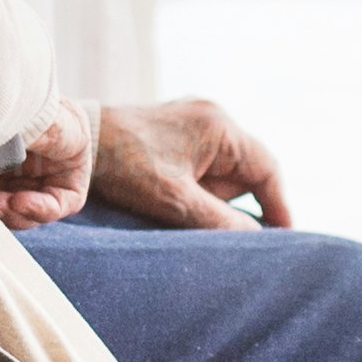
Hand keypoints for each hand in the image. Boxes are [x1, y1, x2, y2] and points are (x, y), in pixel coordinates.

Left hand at [0, 100, 96, 227]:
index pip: (68, 200)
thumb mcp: (51, 117)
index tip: (20, 202)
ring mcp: (20, 174)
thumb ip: (51, 136)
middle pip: (37, 209)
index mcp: (70, 160)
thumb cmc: (36, 95)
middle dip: (17, 211)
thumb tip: (31, 150)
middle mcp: (46, 171)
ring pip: (13, 207)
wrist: (0, 78)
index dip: (45, 209)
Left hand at [85, 95, 292, 230]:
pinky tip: (187, 210)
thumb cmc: (124, 165)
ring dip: (219, 201)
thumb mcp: (174, 200)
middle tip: (240, 242)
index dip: (279, 207)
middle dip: (244, 206)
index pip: (267, 170)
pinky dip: (203, 191)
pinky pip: (205, 167)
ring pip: (226, 173)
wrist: (77, 142)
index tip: (284, 238)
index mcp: (220, 128)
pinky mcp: (177, 134)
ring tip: (203, 227)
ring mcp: (195, 123)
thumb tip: (255, 239)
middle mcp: (213, 119)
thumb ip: (218, 220)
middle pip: (248, 172)